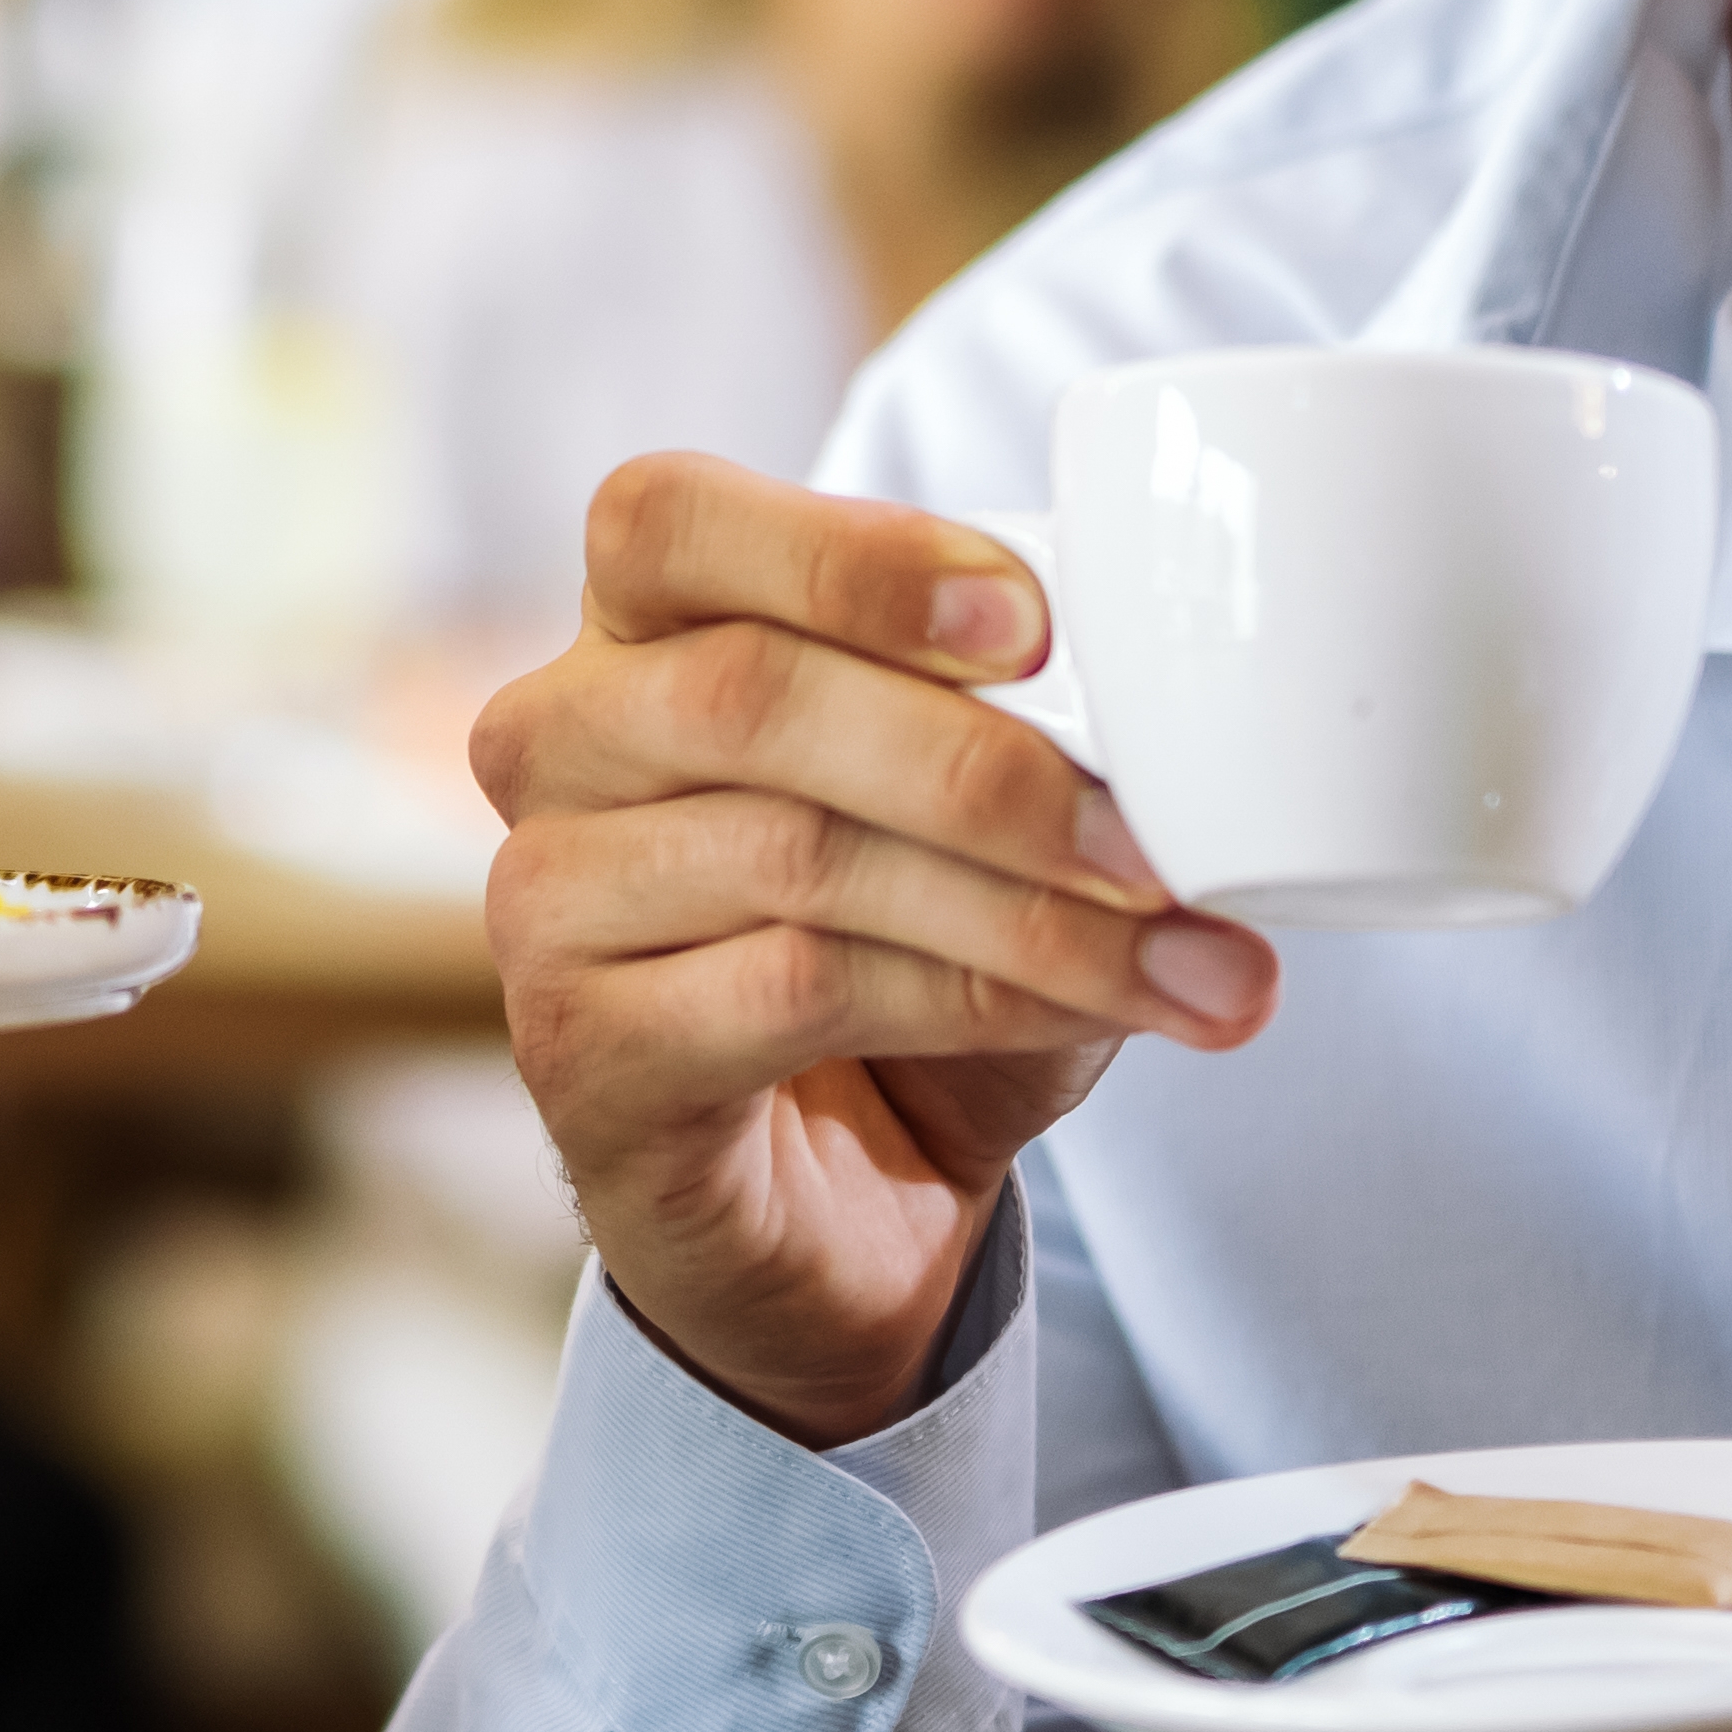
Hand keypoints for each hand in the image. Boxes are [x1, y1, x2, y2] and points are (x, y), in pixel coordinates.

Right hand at [474, 455, 1273, 1453]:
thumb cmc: (898, 968)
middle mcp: (556, 747)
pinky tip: (1096, 1011)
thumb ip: (1021, 726)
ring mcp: (544, 905)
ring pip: (799, 854)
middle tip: (1160, 836)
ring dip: (1027, 907)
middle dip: (983, 765)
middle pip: (747, 693)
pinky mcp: (583, 1052)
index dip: (849, 555)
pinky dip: (982, 997)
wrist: (830, 1211)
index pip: (667, 520)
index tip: (1030, 623)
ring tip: (1188, 952)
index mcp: (635, 633)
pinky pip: (801, 990)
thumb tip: (1183, 712)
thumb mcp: (968, 815)